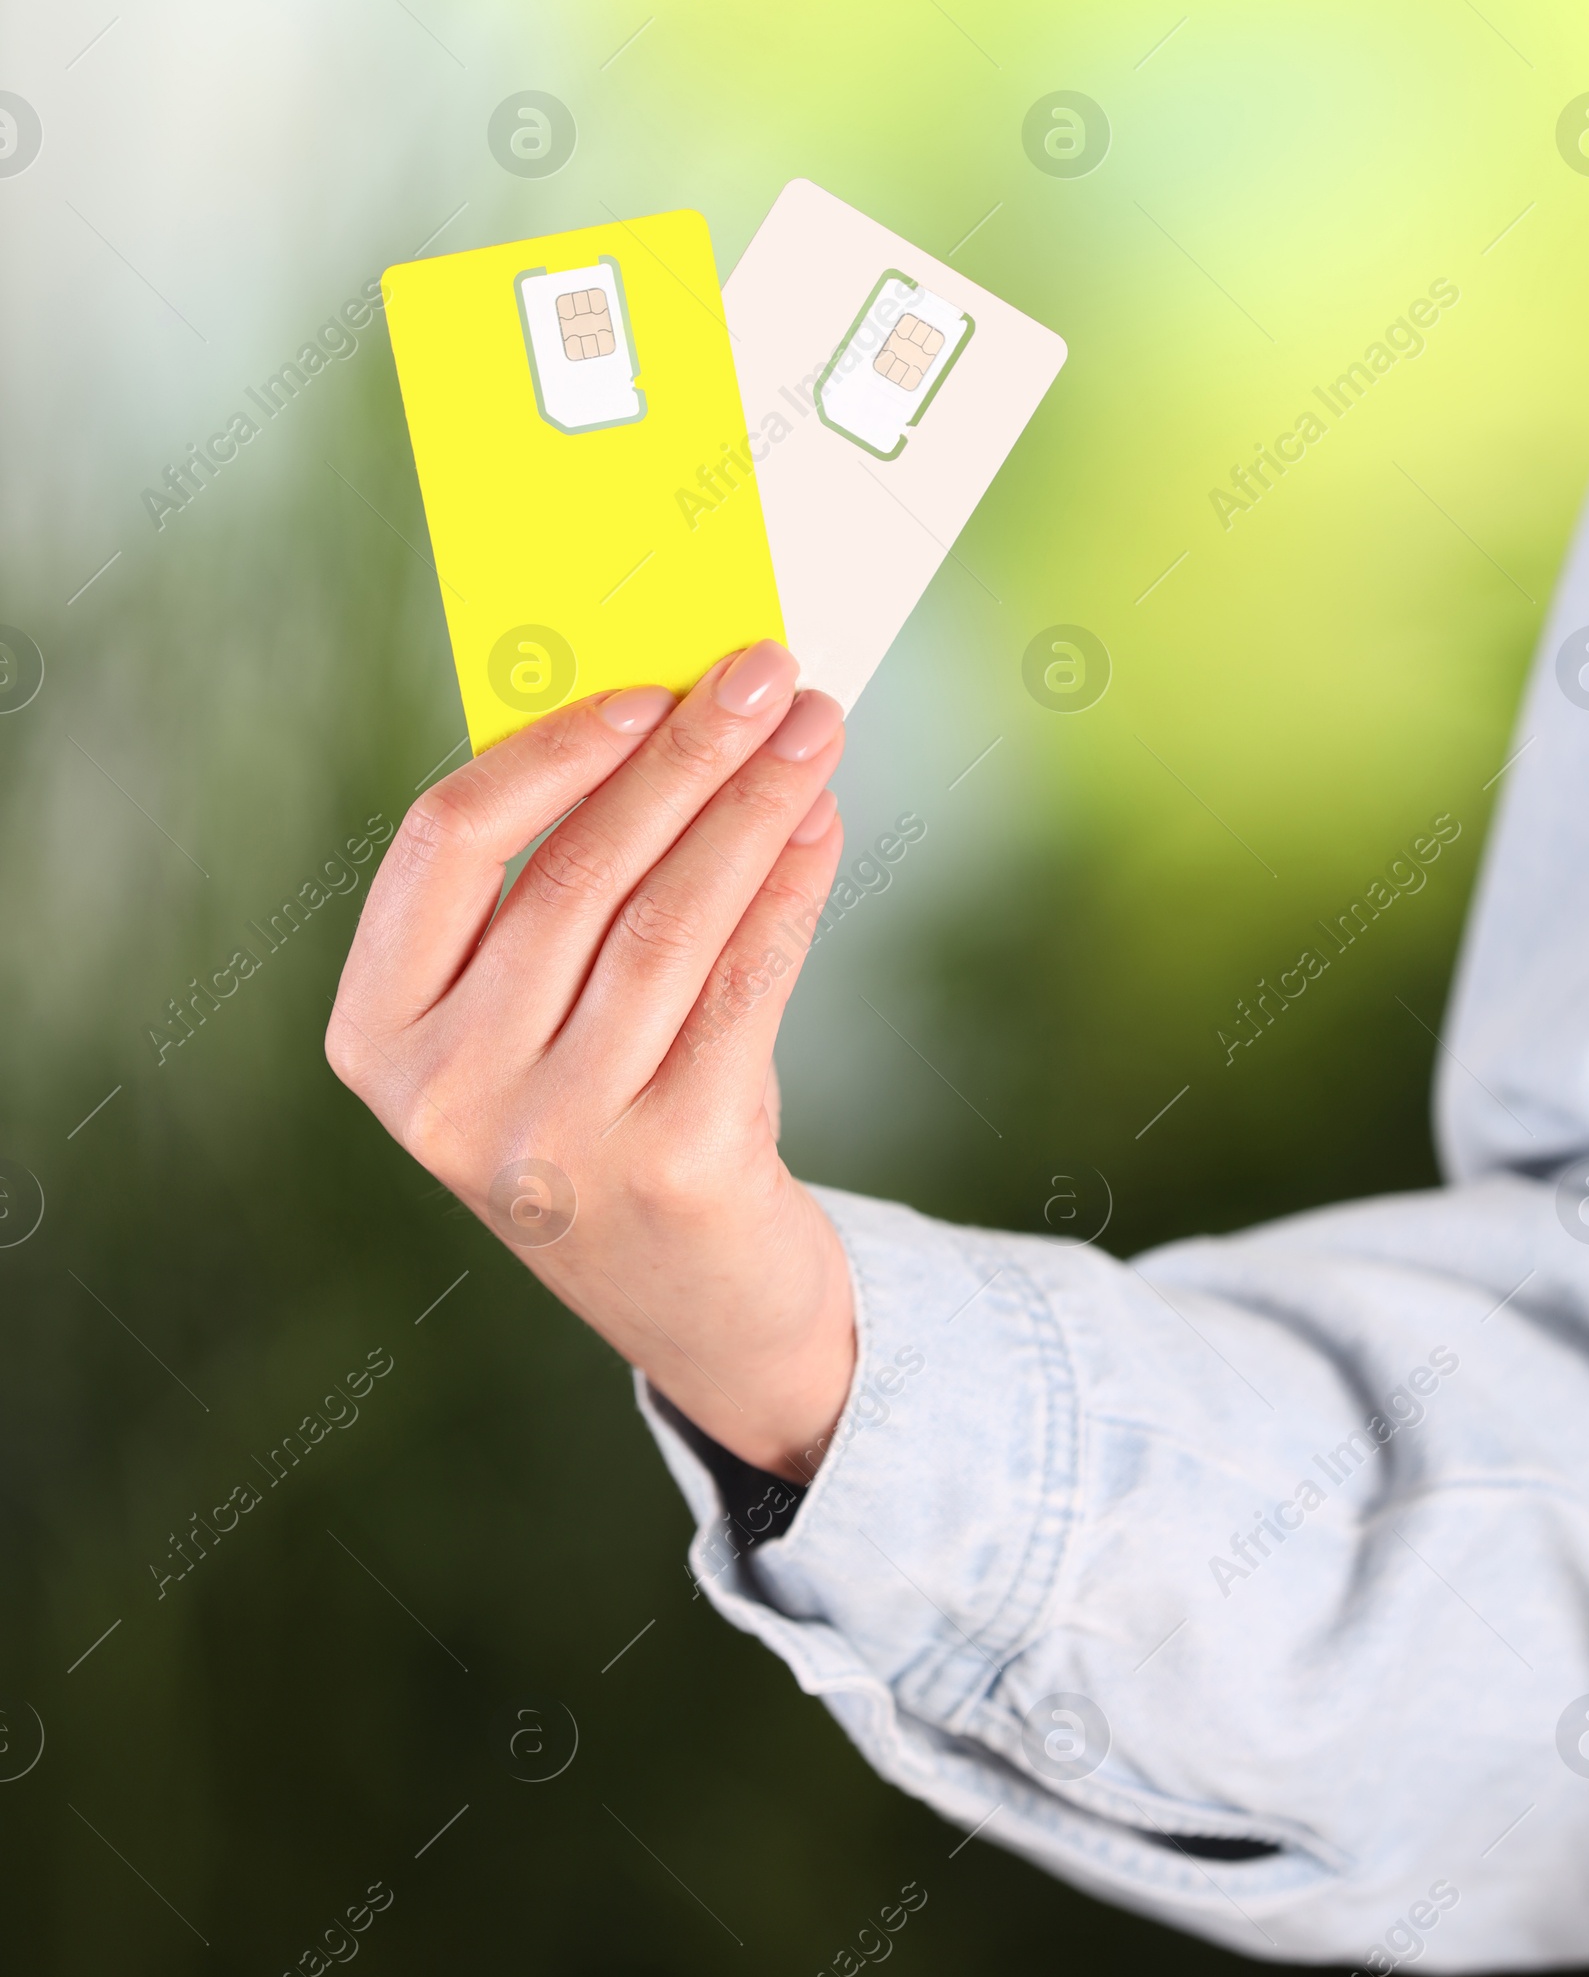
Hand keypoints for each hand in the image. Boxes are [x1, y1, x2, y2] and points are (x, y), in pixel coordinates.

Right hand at [326, 641, 855, 1476]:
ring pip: (669, 918)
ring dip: (753, 803)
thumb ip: (561, 890)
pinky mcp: (677, 1164)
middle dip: (684, 752)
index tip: (643, 687)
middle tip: (763, 670)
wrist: (699, 1307)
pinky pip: (748, 982)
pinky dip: (792, 885)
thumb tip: (677, 714)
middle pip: (573, 870)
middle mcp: (449, 1096)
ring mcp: (558, 1140)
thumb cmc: (608, 1119)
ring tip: (814, 731)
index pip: (440, 844)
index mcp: (377, 1039)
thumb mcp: (536, 1021)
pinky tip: (822, 825)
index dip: (545, 749)